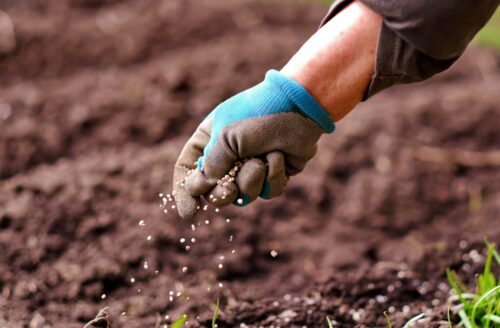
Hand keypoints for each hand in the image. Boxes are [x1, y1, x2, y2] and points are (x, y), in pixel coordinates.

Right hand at [173, 70, 334, 218]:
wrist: (299, 107)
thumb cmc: (259, 114)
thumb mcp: (226, 136)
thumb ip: (211, 165)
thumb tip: (201, 188)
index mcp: (208, 141)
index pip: (187, 170)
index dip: (185, 193)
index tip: (190, 213)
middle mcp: (227, 156)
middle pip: (214, 192)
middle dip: (222, 194)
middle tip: (229, 190)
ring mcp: (251, 167)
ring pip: (243, 196)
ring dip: (252, 180)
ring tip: (262, 159)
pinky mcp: (273, 175)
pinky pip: (267, 192)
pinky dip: (273, 176)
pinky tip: (279, 157)